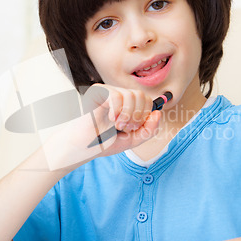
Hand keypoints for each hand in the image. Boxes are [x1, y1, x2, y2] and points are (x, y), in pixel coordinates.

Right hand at [41, 84, 161, 169]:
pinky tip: (111, 119)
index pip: (147, 100)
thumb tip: (158, 114)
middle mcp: (119, 95)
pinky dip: (117, 111)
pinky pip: (117, 96)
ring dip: (128, 115)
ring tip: (118, 125)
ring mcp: (108, 92)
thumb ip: (149, 129)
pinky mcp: (97, 92)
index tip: (135, 127)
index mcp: (127, 103)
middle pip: (142, 95)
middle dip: (139, 116)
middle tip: (126, 127)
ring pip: (132, 95)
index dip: (146, 115)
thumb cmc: (103, 142)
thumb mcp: (133, 139)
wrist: (82, 148)